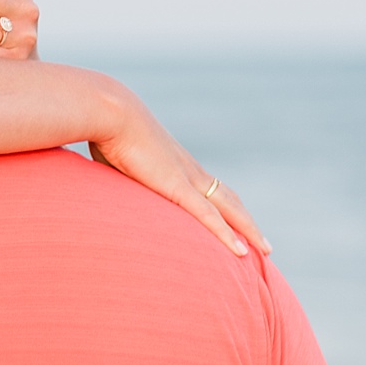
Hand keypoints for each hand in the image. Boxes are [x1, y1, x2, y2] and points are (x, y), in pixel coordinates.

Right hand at [88, 92, 270, 257]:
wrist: (110, 112)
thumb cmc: (105, 131)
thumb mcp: (113, 157)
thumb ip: (116, 173)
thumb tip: (101, 181)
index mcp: (175, 162)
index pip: (209, 187)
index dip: (223, 204)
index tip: (233, 218)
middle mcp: (188, 169)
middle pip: (228, 199)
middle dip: (246, 220)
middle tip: (262, 241)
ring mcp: (187, 177)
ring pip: (229, 209)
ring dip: (248, 229)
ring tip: (264, 249)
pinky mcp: (177, 186)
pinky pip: (208, 216)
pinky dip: (226, 235)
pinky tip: (241, 251)